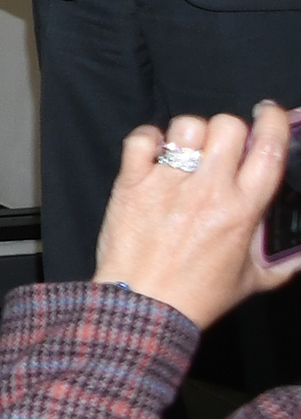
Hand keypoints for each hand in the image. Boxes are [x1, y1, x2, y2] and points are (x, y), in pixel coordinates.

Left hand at [93, 105, 300, 331]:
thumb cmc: (199, 295)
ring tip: (188, 153)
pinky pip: (142, 138)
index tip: (268, 113)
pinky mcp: (132, 184)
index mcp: (243, 210)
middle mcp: (208, 190)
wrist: (143, 306)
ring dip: (190, 134)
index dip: (272, 121)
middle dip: (230, 128)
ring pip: (187, 126)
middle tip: (223, 145)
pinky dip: (149, 139)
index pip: (268, 149)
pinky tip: (154, 154)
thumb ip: (285, 260)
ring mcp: (167, 183)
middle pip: (228, 126)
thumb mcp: (255, 279)